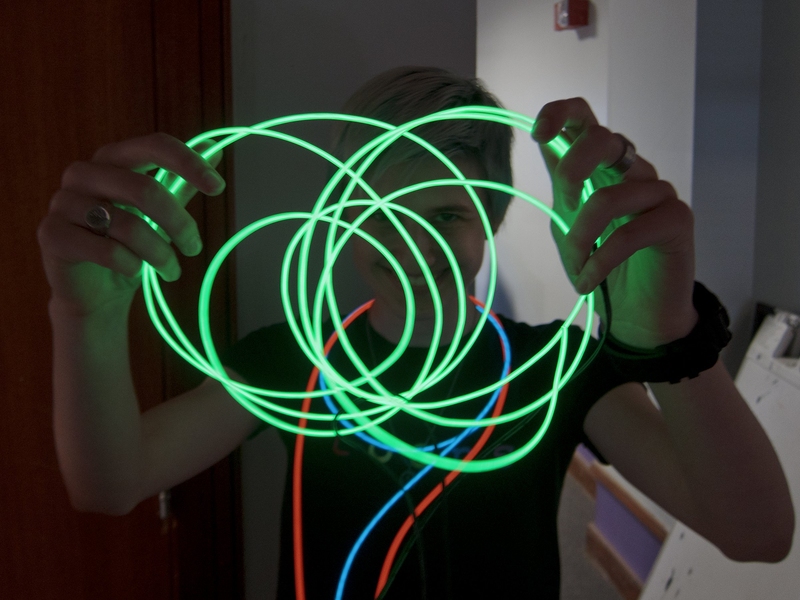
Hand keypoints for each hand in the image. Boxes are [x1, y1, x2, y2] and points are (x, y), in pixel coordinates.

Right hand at [38, 132, 224, 315]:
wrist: (93, 291)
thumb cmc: (128, 246)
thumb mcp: (159, 213)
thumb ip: (182, 181)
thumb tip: (215, 148)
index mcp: (111, 159)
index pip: (154, 145)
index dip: (189, 163)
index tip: (219, 187)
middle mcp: (83, 173)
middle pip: (145, 189)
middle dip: (180, 224)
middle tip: (194, 248)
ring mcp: (62, 202)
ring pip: (130, 226)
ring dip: (161, 254)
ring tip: (171, 270)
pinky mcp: (52, 234)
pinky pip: (108, 251)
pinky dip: (132, 266)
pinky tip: (136, 272)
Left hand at [532, 98, 696, 347]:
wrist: (637, 313)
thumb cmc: (601, 265)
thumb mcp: (568, 224)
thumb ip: (562, 186)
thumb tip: (545, 142)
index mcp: (603, 166)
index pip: (588, 118)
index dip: (561, 114)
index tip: (538, 134)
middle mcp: (633, 170)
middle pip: (603, 138)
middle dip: (572, 172)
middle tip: (563, 209)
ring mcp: (659, 192)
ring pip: (608, 196)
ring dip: (580, 240)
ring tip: (578, 269)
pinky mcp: (677, 219)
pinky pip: (628, 232)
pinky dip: (600, 261)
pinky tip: (589, 281)